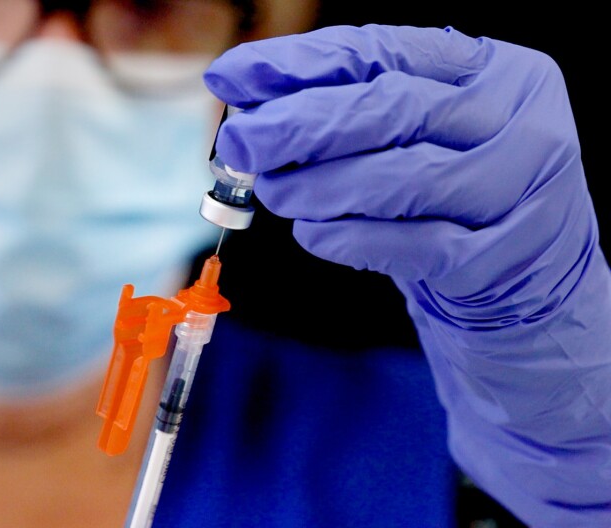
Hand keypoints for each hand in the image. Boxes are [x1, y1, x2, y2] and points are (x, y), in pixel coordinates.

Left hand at [203, 24, 596, 327]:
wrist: (525, 281)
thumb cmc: (450, 195)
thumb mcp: (412, 137)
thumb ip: (346, 111)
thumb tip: (248, 102)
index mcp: (492, 69)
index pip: (382, 52)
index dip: (299, 63)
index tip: (232, 75)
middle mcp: (517, 119)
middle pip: (393, 109)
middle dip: (300, 124)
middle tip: (239, 142)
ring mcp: (519, 190)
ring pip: (404, 177)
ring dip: (321, 185)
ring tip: (273, 192)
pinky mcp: (503, 256)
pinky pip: (416, 245)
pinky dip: (353, 238)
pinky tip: (313, 234)